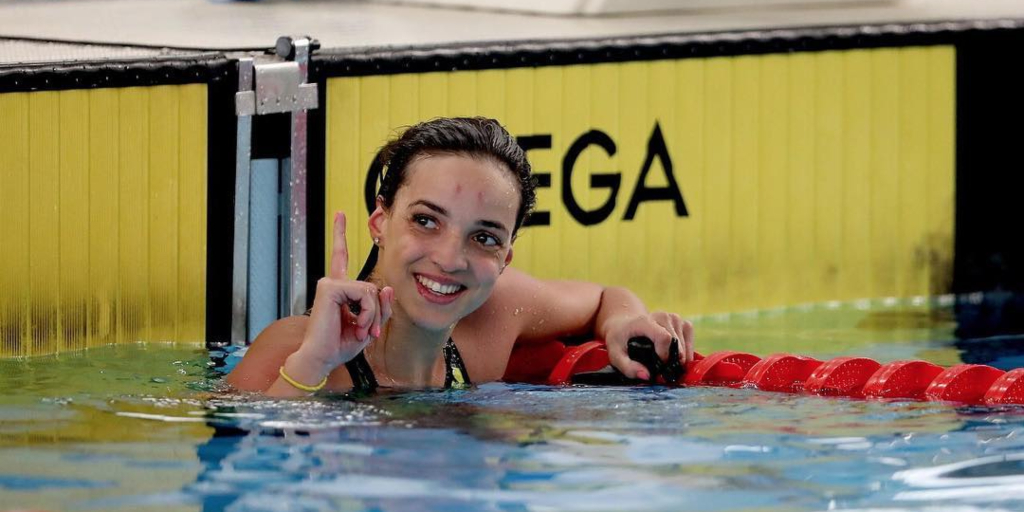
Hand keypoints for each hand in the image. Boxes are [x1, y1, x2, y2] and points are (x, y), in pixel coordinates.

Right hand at [293, 212, 393, 374]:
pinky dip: (367, 313)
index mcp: (339, 290)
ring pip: (370, 291)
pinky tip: (356, 324)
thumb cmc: (340, 344)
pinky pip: (364, 294)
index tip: (339, 214)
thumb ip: (380, 307)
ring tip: (360, 331)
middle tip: (368, 333)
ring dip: (372, 315)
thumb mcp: (369, 326)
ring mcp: (329, 283)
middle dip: (377, 312)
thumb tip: (385, 287)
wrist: (322, 358)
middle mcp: (333, 283)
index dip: (340, 235)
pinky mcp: (330, 287)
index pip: (340, 257)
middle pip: (372, 287)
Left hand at [604, 312, 693, 380]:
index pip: (664, 338)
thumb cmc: (619, 339)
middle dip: (673, 360)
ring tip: (668, 363)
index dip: (665, 355)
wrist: (624, 324)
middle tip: (665, 372)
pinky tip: (676, 356)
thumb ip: (628, 367)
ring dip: (680, 356)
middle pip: (676, 342)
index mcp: (645, 321)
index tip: (660, 367)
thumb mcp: (615, 354)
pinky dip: (687, 349)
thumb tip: (647, 376)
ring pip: (685, 341)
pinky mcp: (681, 321)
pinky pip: (690, 336)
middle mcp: (661, 316)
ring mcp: (673, 317)